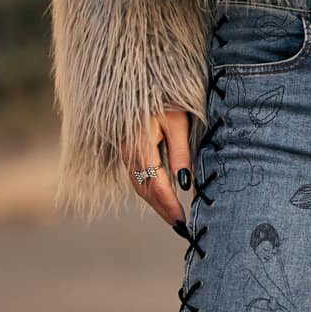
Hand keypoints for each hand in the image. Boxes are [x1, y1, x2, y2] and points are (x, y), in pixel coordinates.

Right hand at [122, 109, 194, 235]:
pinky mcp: (127, 153)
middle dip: (163, 211)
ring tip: (174, 219)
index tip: (183, 221)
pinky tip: (164, 200)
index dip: (169, 206)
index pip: (156, 185)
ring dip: (156, 205)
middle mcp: (128, 154)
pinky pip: (137, 179)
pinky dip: (150, 193)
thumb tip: (185, 184)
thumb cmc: (164, 99)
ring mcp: (125, 154)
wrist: (138, 83)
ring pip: (139, 187)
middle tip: (181, 228)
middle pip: (145, 191)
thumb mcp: (178, 123)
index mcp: (140, 146)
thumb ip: (180, 153)